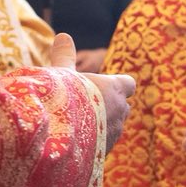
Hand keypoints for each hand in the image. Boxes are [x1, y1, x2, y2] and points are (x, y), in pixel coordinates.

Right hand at [49, 33, 134, 152]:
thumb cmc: (61, 98)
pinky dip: (96, 141)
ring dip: (103, 124)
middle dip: (110, 105)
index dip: (119, 84)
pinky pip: (105, 143)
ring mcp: (115, 133)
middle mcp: (121, 111)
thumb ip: (65, 56)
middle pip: (123, 105)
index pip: (129, 83)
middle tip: (88, 104)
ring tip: (79, 123)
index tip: (105, 85)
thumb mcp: (62, 73)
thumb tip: (62, 35)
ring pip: (115, 125)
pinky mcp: (106, 151)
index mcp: (115, 88)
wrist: (56, 135)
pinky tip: (77, 139)